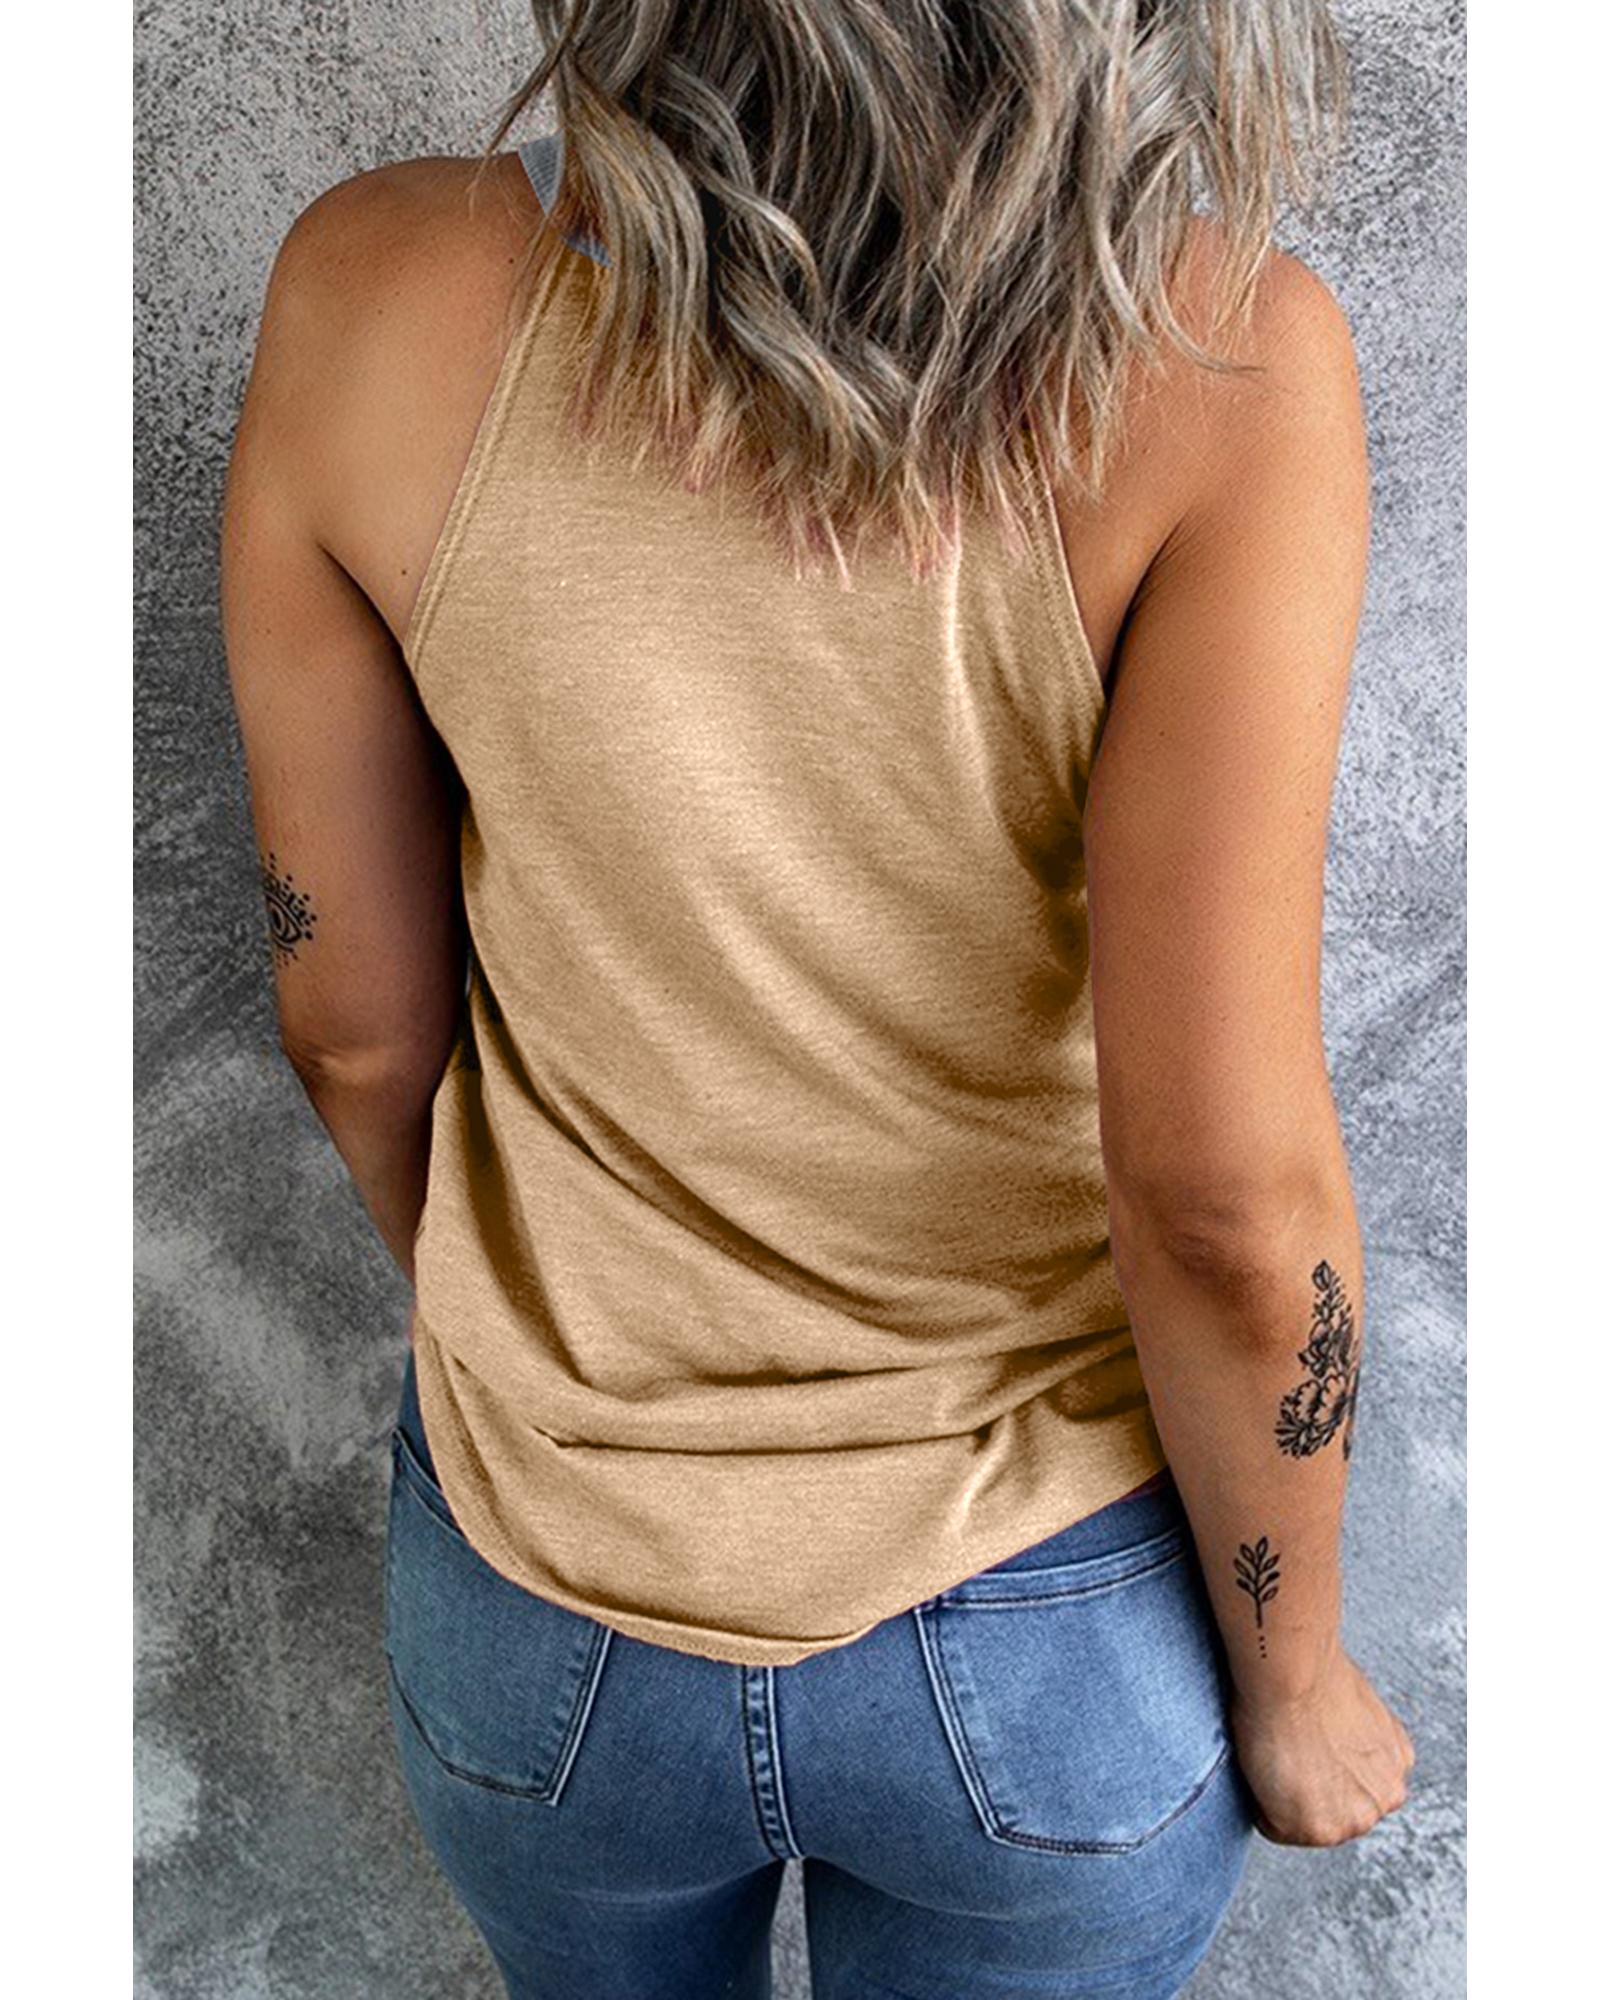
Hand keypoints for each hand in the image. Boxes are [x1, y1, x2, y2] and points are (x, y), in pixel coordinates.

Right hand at [1228, 1649, 1414, 1846]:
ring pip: (1306, 1822)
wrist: (1294, 1675)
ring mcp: (1352, 1820)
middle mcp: (1383, 1800)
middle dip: (1309, 1787)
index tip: (1303, 1747)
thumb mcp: (1356, 1709)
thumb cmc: (1314, 1674)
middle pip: (1333, 1809)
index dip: (1319, 1765)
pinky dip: (1261, 1805)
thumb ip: (1355, 1741)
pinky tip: (1265, 1766)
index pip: (1352, 1786)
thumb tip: (1330, 1742)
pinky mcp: (1315, 1829)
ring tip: (1275, 1755)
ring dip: (1286, 1799)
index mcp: (1398, 1767)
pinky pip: (1274, 1828)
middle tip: (1287, 1750)